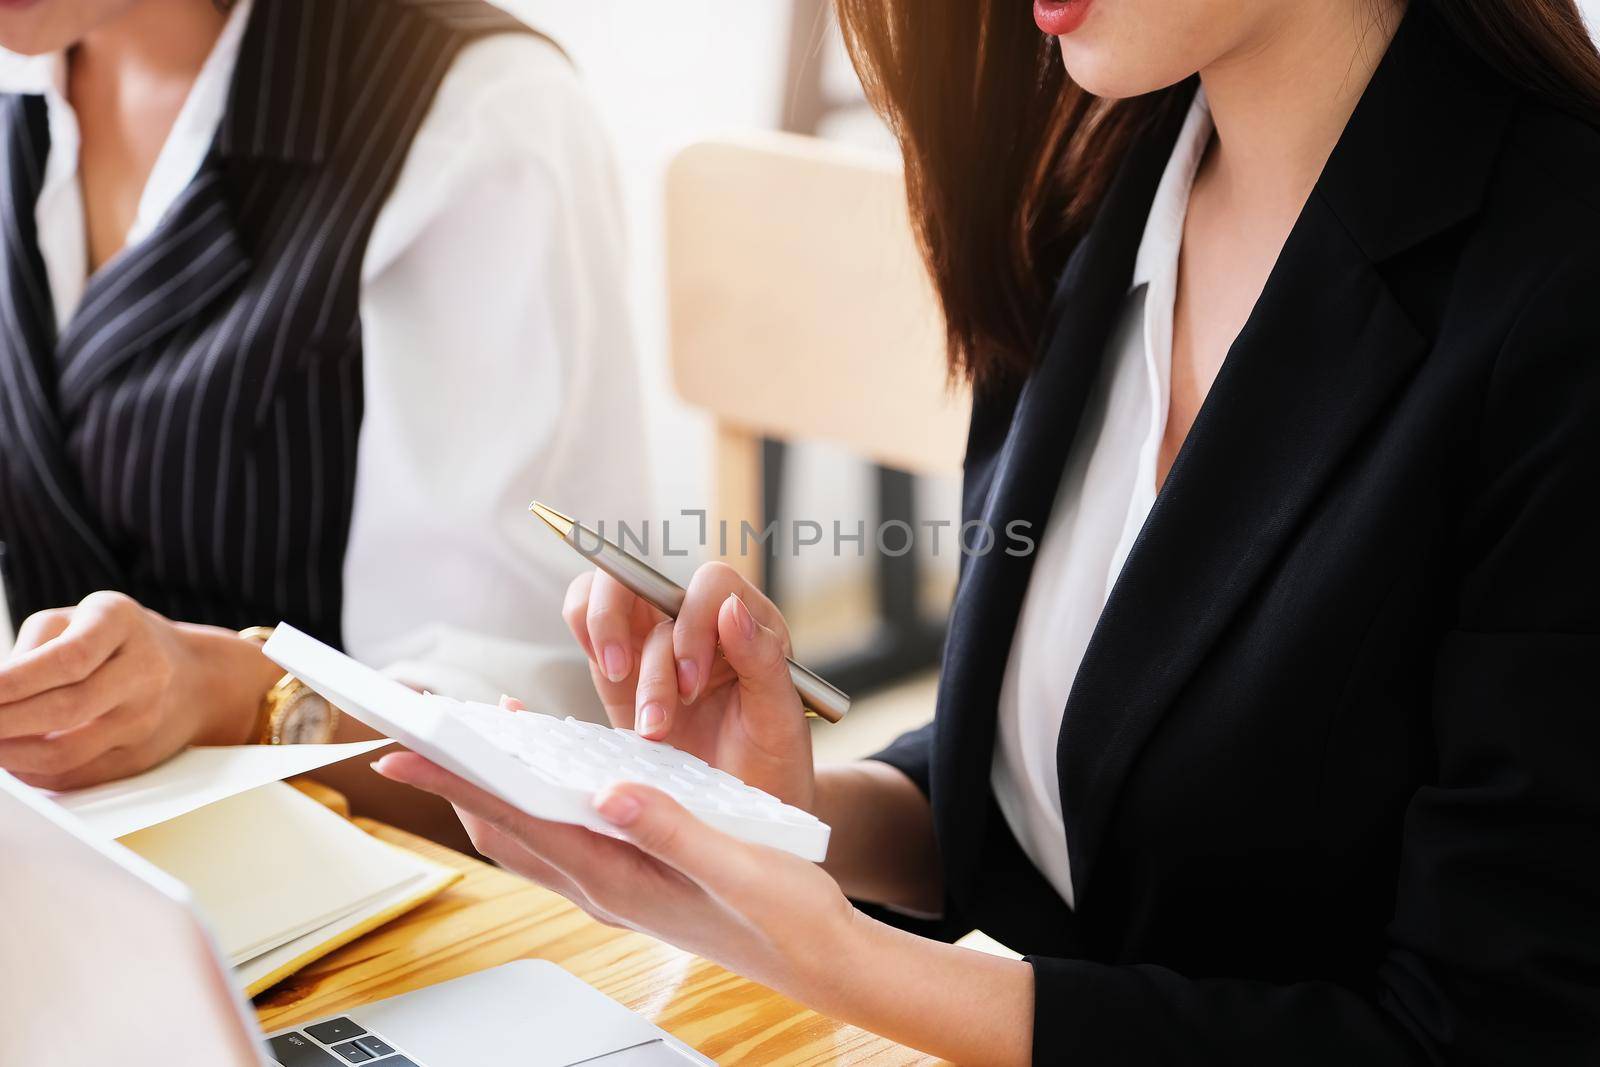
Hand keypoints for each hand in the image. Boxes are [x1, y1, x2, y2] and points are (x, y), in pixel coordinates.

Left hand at [0, 592, 280, 789]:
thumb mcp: (76, 619)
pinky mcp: (139, 756)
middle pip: (67, 708)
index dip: (13, 683)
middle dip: (3, 722)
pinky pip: (76, 775)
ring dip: (11, 755)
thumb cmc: (119, 642)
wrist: (195, 677)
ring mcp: (146, 717)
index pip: (68, 658)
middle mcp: (144, 670)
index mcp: (121, 622)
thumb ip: (33, 649)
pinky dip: (32, 774)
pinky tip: (11, 760)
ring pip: (68, 752)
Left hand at [373, 751, 854, 999]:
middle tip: (417, 733)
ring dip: (494, 786)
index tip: (406, 750)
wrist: (819, 956)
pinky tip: (552, 773)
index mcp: (618, 878)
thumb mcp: (735, 864)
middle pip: (504, 827)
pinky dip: (537, 798)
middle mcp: (603, 885)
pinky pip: (562, 836)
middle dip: (456, 780)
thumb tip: (608, 792)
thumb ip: (670, 828)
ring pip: (528, 833)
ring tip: (480, 737)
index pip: (516, 820)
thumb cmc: (784, 915)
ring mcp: (615, 885)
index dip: (457, 782)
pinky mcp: (633, 876)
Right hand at [564, 562, 813, 809]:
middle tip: (657, 709)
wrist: (741, 812)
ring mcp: (654, 639)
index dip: (694, 624)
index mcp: (750, 623)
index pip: (712, 583)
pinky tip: (610, 676)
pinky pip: (585, 619)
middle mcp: (699, 621)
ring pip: (610, 594)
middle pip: (648, 578)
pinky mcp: (618, 664)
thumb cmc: (770, 763)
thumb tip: (730, 607)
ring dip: (609, 642)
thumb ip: (762, 660)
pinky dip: (584, 633)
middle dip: (642, 639)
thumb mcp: (779, 720)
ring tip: (634, 712)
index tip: (693, 683)